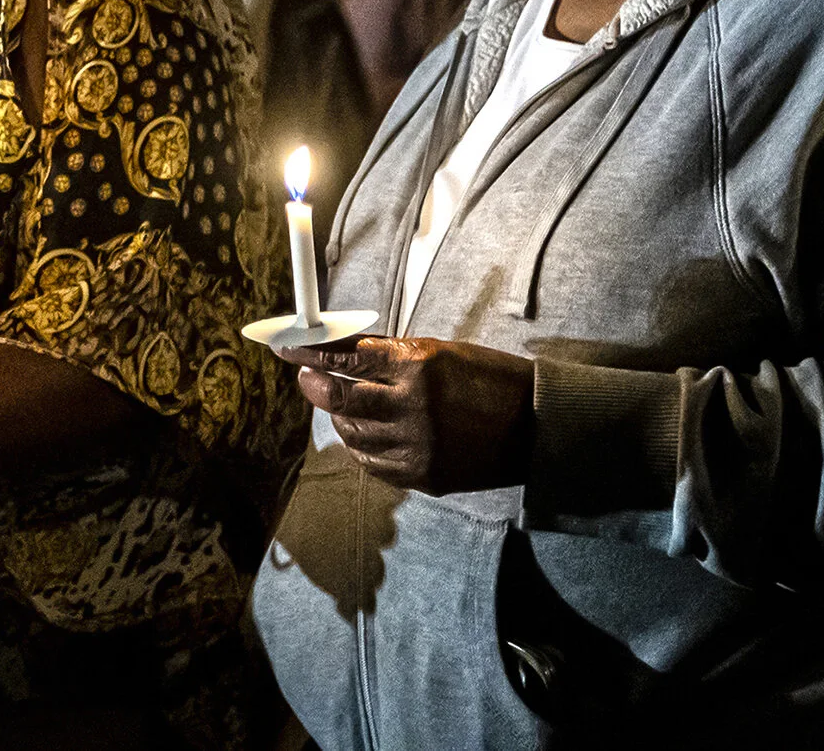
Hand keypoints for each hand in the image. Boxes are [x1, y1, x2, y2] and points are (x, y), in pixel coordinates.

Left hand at [288, 336, 535, 494]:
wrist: (537, 427)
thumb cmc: (486, 379)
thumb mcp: (439, 352)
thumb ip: (387, 354)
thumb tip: (335, 347)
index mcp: (418, 367)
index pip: (347, 357)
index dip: (309, 352)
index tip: (286, 346)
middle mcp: (413, 407)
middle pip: (339, 398)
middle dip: (315, 385)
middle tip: (308, 377)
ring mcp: (418, 447)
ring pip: (352, 433)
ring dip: (342, 416)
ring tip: (350, 404)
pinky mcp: (424, 476)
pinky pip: (372, 462)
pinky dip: (363, 445)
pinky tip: (370, 432)